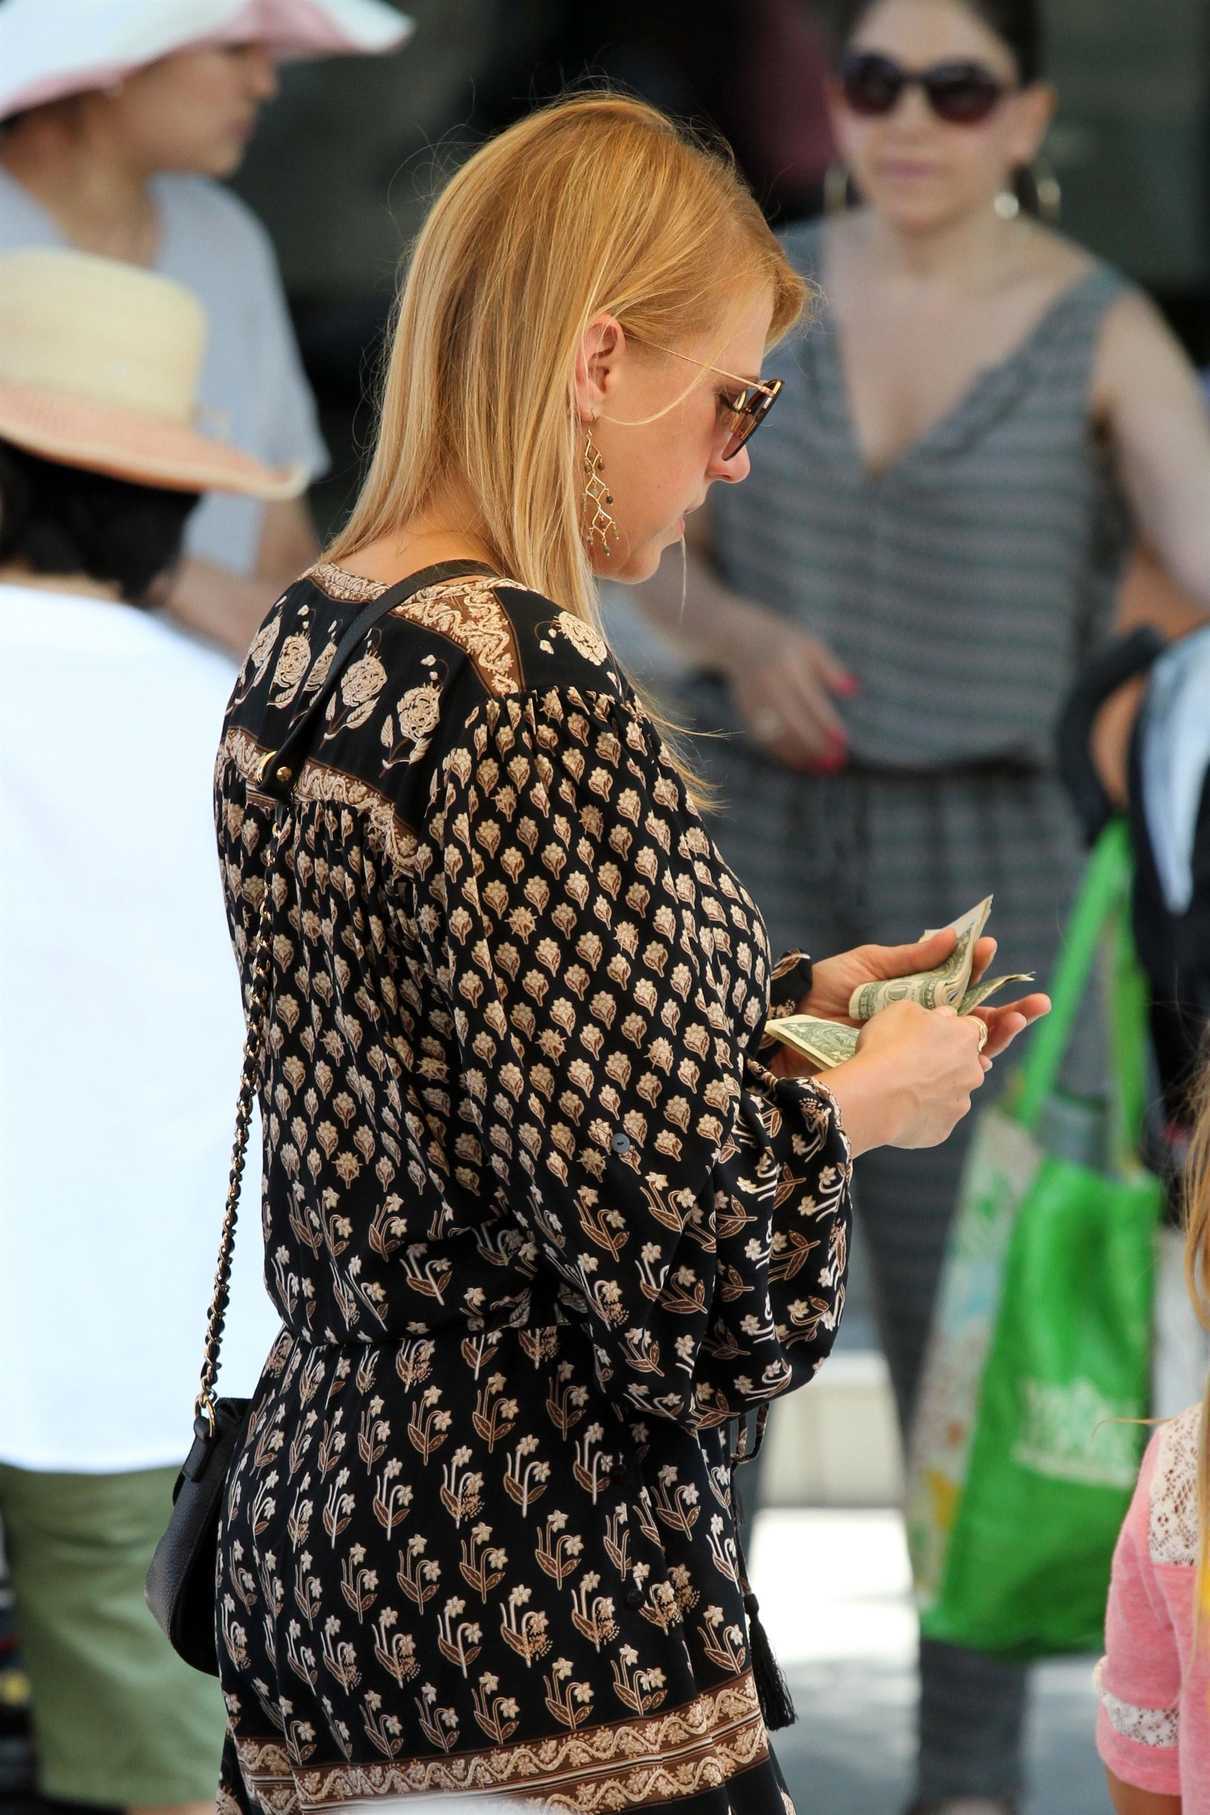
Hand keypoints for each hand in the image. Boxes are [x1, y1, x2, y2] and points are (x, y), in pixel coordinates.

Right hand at [723, 616, 856, 771]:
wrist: (735, 636)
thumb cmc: (782, 641)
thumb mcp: (808, 645)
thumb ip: (830, 668)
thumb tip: (852, 690)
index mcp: (788, 663)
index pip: (811, 701)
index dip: (826, 724)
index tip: (843, 744)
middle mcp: (768, 681)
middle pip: (793, 721)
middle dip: (815, 745)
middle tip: (834, 763)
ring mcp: (752, 697)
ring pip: (776, 732)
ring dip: (798, 753)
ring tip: (819, 767)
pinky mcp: (743, 708)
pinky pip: (762, 736)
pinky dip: (780, 751)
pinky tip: (798, 761)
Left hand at [803, 929, 1050, 1058]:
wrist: (785, 1024)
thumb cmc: (823, 992)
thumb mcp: (869, 966)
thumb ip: (913, 958)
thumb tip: (955, 937)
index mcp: (913, 997)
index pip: (958, 987)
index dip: (979, 972)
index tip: (993, 951)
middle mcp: (918, 1026)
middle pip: (973, 1024)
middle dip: (1008, 1013)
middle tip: (1038, 1003)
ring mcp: (911, 1052)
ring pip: (964, 1052)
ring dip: (997, 1037)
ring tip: (1021, 1019)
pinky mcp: (900, 1074)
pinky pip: (939, 1077)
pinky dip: (965, 1069)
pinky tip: (986, 1056)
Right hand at [827, 1002, 987, 1153]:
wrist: (872, 1097)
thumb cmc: (886, 1046)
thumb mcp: (902, 1010)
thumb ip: (928, 1013)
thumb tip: (940, 1018)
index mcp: (966, 1037)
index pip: (972, 1029)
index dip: (951, 1031)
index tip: (931, 1035)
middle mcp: (973, 1071)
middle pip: (964, 1064)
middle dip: (945, 1063)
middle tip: (912, 1063)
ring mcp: (961, 1104)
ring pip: (951, 1093)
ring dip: (934, 1090)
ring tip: (901, 1089)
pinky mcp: (944, 1130)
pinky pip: (935, 1118)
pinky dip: (922, 1114)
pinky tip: (899, 1109)